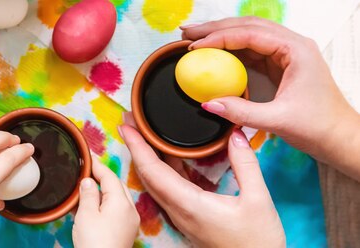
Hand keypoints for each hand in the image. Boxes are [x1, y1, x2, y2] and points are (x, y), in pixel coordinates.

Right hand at [72, 158, 139, 247]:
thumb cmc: (94, 243)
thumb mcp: (86, 214)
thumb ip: (87, 194)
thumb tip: (88, 181)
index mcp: (121, 202)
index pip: (110, 176)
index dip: (97, 166)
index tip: (88, 158)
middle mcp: (130, 210)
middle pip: (116, 186)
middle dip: (102, 177)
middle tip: (86, 172)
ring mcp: (130, 222)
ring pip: (117, 198)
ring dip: (103, 191)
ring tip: (86, 189)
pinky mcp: (126, 232)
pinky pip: (117, 211)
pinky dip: (105, 204)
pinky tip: (92, 207)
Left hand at [120, 125, 284, 247]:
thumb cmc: (257, 242)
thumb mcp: (258, 199)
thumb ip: (246, 164)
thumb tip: (236, 135)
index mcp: (188, 204)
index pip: (152, 171)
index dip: (136, 146)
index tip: (126, 126)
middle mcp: (178, 210)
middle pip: (147, 175)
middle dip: (136, 147)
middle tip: (130, 123)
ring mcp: (181, 216)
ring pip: (155, 183)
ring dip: (146, 158)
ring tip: (143, 134)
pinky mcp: (188, 219)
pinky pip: (167, 190)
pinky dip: (162, 170)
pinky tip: (168, 156)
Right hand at [182, 17, 359, 178]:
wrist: (338, 138)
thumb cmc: (317, 126)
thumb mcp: (277, 120)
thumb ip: (241, 112)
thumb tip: (207, 103)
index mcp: (296, 51)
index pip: (250, 34)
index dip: (219, 38)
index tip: (195, 47)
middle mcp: (291, 46)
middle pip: (247, 26)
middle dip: (214, 28)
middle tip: (186, 33)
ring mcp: (285, 54)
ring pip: (248, 34)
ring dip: (220, 35)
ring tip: (193, 38)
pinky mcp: (279, 65)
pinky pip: (250, 50)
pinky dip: (228, 49)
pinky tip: (211, 53)